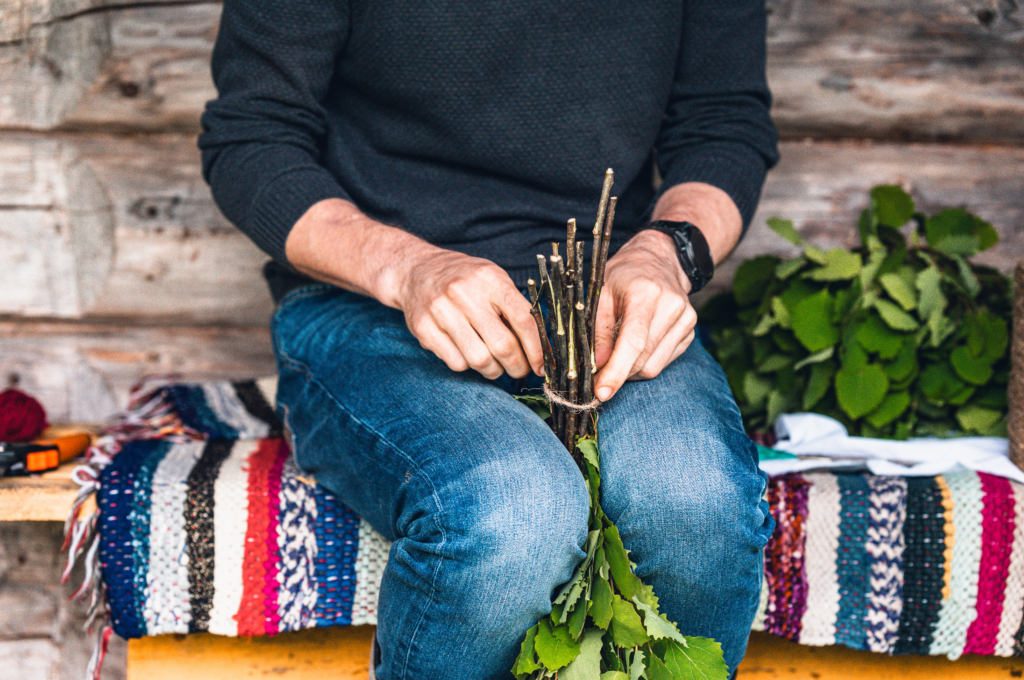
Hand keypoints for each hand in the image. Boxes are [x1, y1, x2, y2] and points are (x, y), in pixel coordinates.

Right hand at [394, 245, 543, 379]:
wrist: (417, 270)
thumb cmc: (465, 279)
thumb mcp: (494, 280)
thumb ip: (516, 308)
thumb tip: (540, 348)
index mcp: (490, 279)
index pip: (523, 319)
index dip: (537, 349)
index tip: (541, 365)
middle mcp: (465, 293)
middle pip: (502, 345)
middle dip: (518, 366)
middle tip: (520, 370)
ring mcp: (441, 311)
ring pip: (479, 359)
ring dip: (494, 371)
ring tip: (496, 366)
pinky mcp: (424, 328)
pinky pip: (457, 363)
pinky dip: (469, 367)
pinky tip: (469, 355)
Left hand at [592, 229, 696, 400]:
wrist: (658, 260)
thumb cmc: (623, 276)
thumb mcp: (601, 294)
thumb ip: (598, 330)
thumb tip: (597, 367)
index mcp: (646, 293)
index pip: (634, 341)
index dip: (616, 371)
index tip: (601, 392)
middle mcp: (672, 306)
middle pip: (643, 359)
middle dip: (618, 373)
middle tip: (597, 373)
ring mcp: (686, 320)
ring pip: (653, 367)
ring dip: (630, 371)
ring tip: (616, 355)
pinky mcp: (690, 331)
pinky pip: (663, 362)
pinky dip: (644, 363)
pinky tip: (635, 348)